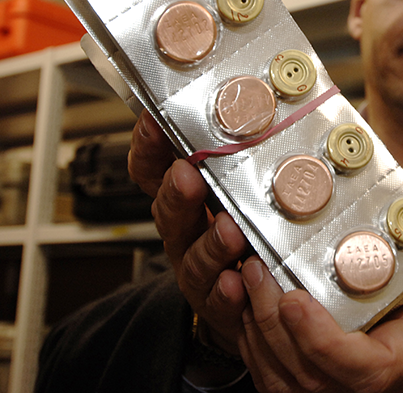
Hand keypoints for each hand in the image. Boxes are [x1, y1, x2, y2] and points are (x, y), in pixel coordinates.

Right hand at [128, 110, 249, 354]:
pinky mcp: (217, 303)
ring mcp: (196, 270)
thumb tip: (255, 98)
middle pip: (168, 211)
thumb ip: (232, 155)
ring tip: (229, 230)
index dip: (147, 147)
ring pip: (194, 256)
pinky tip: (235, 282)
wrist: (240, 302)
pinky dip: (225, 291)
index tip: (152, 121)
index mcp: (181, 199)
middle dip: (177, 192)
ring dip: (210, 242)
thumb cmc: (237, 232)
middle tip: (187, 175)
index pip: (151, 171)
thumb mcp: (230, 188)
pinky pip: (218, 299)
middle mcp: (182, 232)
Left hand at [238, 193, 402, 392]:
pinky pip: (275, 378)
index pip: (360, 370)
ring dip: (254, 329)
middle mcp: (369, 384)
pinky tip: (246, 299)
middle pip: (307, 377)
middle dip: (270, 323)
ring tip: (246, 275)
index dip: (321, 341)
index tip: (294, 298)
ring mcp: (341, 387)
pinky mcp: (318, 381)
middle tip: (255, 266)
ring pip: (283, 382)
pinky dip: (253, 342)